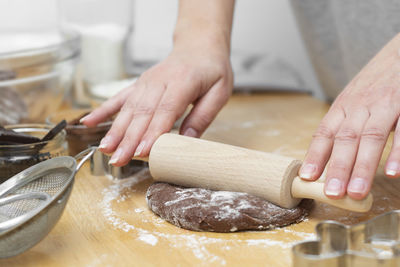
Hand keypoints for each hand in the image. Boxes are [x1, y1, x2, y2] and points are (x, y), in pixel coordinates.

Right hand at [81, 37, 232, 165]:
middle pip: (142, 113)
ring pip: (128, 108)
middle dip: (129, 139)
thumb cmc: (212, 70)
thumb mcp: (219, 92)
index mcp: (183, 82)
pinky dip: (103, 110)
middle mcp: (159, 81)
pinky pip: (119, 98)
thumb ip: (203, 116)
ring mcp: (146, 82)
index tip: (142, 152)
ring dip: (115, 130)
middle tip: (118, 160)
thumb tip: (187, 141)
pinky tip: (88, 122)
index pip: (165, 110)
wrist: (198, 45)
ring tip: (104, 149)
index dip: (152, 132)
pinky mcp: (139, 84)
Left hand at [299, 33, 399, 199]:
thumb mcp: (354, 98)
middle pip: (345, 139)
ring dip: (362, 166)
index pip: (324, 132)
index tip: (307, 177)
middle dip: (338, 168)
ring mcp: (385, 104)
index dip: (315, 155)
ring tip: (356, 192)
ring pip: (370, 137)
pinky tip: (392, 172)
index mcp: (343, 105)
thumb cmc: (376, 81)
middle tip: (332, 193)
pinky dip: (398, 151)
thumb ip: (343, 124)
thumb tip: (326, 156)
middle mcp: (360, 105)